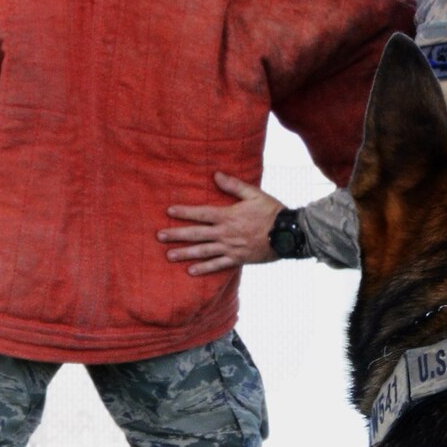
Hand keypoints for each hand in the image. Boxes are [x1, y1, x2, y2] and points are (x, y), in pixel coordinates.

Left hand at [159, 172, 283, 274]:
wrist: (287, 234)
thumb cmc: (271, 212)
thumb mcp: (254, 194)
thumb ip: (234, 185)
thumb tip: (216, 175)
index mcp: (228, 216)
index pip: (201, 213)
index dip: (184, 212)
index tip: (169, 212)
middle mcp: (225, 233)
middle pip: (196, 234)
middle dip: (177, 234)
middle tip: (160, 236)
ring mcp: (230, 248)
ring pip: (203, 251)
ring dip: (185, 253)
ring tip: (169, 255)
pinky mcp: (237, 259)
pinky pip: (217, 265)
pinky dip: (203, 269)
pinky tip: (190, 271)